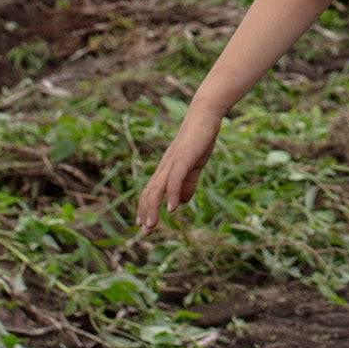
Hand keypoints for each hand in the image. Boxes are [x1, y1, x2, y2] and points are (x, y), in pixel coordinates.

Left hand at [135, 107, 221, 234]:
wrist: (205, 115)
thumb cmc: (200, 138)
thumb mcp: (194, 165)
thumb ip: (188, 183)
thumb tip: (182, 202)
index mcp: (166, 168)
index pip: (151, 191)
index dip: (145, 208)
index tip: (143, 225)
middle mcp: (165, 166)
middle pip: (149, 192)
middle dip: (145, 213)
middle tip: (145, 232)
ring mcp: (172, 162)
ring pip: (157, 188)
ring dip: (152, 208)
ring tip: (151, 225)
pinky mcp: (183, 158)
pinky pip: (174, 179)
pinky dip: (171, 194)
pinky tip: (171, 208)